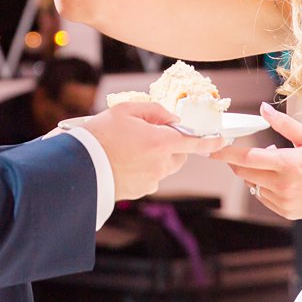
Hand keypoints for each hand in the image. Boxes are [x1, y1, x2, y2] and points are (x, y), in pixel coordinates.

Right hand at [82, 101, 226, 200]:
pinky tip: (124, 163)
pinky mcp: (140, 191)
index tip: (222, 139)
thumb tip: (172, 119)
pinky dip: (143, 170)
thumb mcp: (125, 110)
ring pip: (164, 167)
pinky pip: (150, 178)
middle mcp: (160, 164)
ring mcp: (151, 180)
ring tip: (130, 150)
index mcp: (160, 142)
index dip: (210, 141)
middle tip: (149, 137)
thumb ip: (154, 111)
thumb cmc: (100, 135)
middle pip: (178, 156)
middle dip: (172, 147)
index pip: (194, 141)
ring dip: (156, 159)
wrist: (79, 166)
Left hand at [212, 103, 301, 219]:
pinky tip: (284, 179)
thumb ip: (285, 125)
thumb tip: (264, 109)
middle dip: (239, 162)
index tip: (211, 149)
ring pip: (255, 186)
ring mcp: (285, 201)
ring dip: (256, 174)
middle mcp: (284, 185)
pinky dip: (266, 187)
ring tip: (279, 163)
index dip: (226, 153)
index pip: (248, 158)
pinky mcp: (288, 212)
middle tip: (243, 151)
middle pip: (246, 173)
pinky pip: (265, 198)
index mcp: (289, 163)